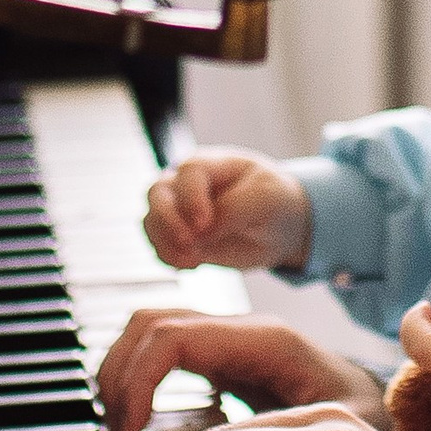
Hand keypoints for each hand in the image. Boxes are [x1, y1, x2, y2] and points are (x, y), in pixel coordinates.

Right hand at [95, 305, 387, 430]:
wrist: (381, 412)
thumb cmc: (367, 423)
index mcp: (265, 340)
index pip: (174, 336)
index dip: (137, 380)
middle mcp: (241, 330)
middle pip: (149, 324)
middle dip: (118, 375)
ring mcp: (227, 341)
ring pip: (147, 332)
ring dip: (120, 375)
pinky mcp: (219, 359)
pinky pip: (159, 353)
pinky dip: (134, 380)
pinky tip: (132, 425)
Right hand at [142, 151, 313, 274]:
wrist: (279, 226)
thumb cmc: (273, 200)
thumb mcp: (264, 198)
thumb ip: (232, 210)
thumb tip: (200, 234)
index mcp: (208, 164)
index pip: (187, 174)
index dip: (191, 199)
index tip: (205, 223)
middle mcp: (185, 184)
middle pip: (156, 193)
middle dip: (167, 221)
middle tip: (190, 244)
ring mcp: (179, 211)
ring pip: (151, 221)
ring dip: (166, 243)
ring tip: (193, 261)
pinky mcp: (179, 238)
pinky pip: (159, 246)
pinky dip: (169, 257)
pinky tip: (193, 265)